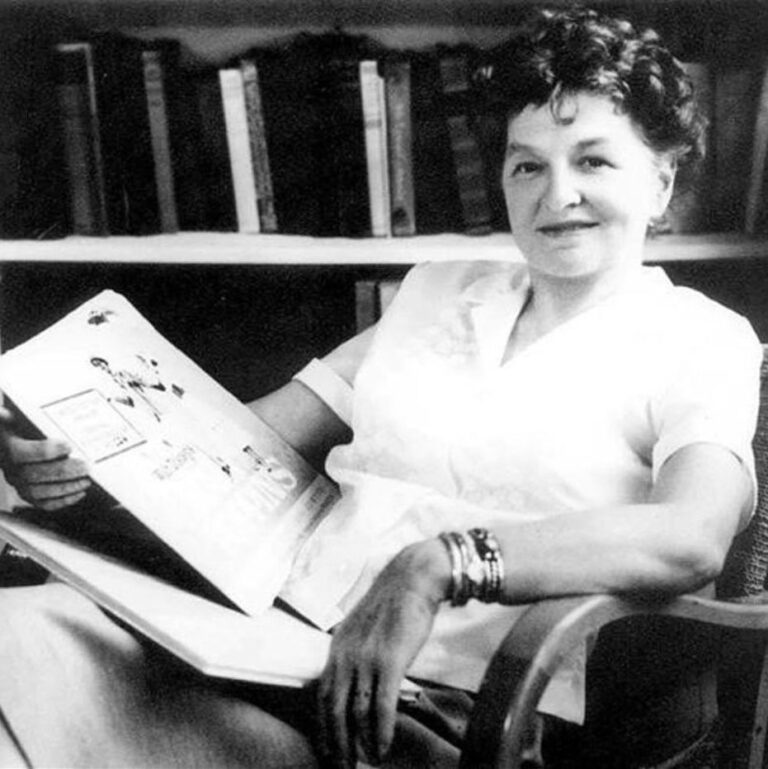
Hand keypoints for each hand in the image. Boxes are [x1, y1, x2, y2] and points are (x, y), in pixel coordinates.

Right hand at [0, 407, 91, 509]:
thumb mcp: (16, 416)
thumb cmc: (21, 426)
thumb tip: (11, 412)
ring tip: (86, 480)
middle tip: (85, 467)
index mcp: (6, 446)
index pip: (21, 453)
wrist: (12, 441)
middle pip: (34, 475)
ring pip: (40, 492)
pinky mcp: (28, 494)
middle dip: (63, 472)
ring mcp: (18, 483)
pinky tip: (79, 492)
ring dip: (66, 488)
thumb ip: (16, 415)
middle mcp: (10, 468)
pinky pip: (44, 503)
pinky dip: (63, 500)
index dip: (45, 451)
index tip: (68, 446)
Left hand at [316, 539, 450, 767]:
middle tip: (341, 767)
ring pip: (355, 712)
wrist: (413, 577)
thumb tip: (354, 681)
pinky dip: (380, 732)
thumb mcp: (362, 627)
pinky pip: (381, 705)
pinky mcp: (390, 660)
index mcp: (338, 647)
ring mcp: (367, 657)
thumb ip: (355, 652)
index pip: (322, 695)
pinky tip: (382, 747)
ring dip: (359, 744)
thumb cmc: (394, 603)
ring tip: (366, 763)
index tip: (327, 748)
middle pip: (333, 708)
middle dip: (335, 743)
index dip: (322, 726)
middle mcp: (346, 654)